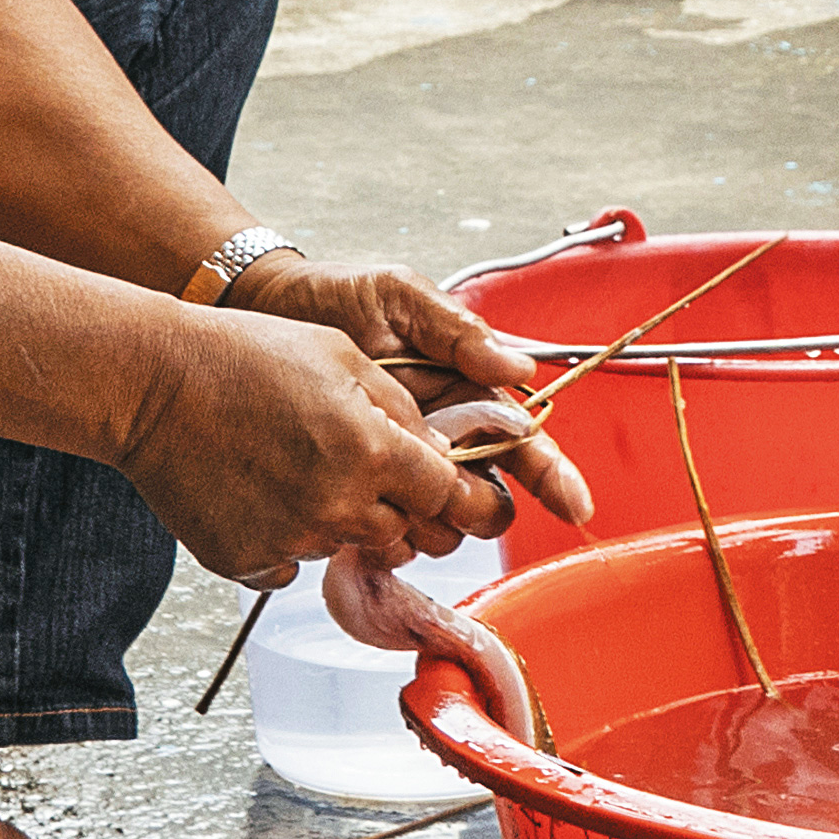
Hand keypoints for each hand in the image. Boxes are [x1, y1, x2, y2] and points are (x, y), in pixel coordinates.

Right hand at [106, 305, 529, 590]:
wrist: (154, 384)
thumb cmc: (246, 356)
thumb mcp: (343, 356)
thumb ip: (400, 408)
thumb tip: (439, 451)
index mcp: (372, 450)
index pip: (449, 497)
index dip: (462, 495)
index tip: (468, 498)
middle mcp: (339, 505)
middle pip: (404, 532)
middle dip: (400, 506)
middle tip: (365, 467)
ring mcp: (292, 539)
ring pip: (347, 544)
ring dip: (341, 516)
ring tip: (297, 462)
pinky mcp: (248, 561)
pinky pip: (291, 562)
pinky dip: (286, 534)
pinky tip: (261, 489)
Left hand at [237, 258, 603, 535]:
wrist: (264, 313)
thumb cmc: (336, 296)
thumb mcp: (399, 295)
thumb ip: (457, 330)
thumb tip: (517, 368)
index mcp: (464, 389)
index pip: (522, 439)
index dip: (553, 475)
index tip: (575, 506)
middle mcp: (441, 435)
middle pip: (489, 493)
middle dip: (485, 508)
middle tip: (459, 504)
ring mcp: (401, 464)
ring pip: (443, 522)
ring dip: (435, 528)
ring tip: (406, 514)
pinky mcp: (359, 483)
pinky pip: (387, 531)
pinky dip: (387, 542)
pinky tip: (370, 535)